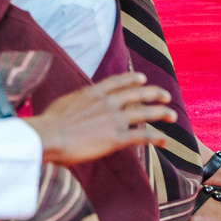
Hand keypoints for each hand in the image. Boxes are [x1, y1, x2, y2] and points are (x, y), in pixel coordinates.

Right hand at [29, 72, 176, 164]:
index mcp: (94, 93)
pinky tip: (165, 141)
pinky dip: (157, 138)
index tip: (142, 79)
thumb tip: (71, 107)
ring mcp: (114, 119)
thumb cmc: (47, 124)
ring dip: (161, 114)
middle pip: (138, 94)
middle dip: (155, 94)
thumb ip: (75, 103)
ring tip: (173, 117)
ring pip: (146, 113)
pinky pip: (142, 136)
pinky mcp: (116, 137)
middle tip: (166, 96)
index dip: (133, 79)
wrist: (49, 135)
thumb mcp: (63, 104)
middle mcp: (108, 102)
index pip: (118, 82)